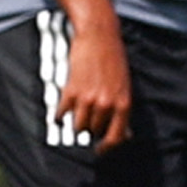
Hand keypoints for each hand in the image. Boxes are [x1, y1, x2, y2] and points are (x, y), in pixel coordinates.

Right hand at [60, 23, 132, 149]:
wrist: (99, 35)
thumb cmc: (113, 58)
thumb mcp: (124, 84)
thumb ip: (122, 108)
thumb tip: (125, 132)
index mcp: (123, 103)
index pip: (116, 137)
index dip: (107, 148)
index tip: (100, 150)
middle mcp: (106, 104)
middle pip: (94, 131)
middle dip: (91, 128)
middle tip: (87, 120)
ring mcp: (88, 98)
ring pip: (78, 125)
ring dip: (76, 122)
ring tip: (76, 113)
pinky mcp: (71, 91)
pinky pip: (62, 113)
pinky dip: (60, 114)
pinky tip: (61, 111)